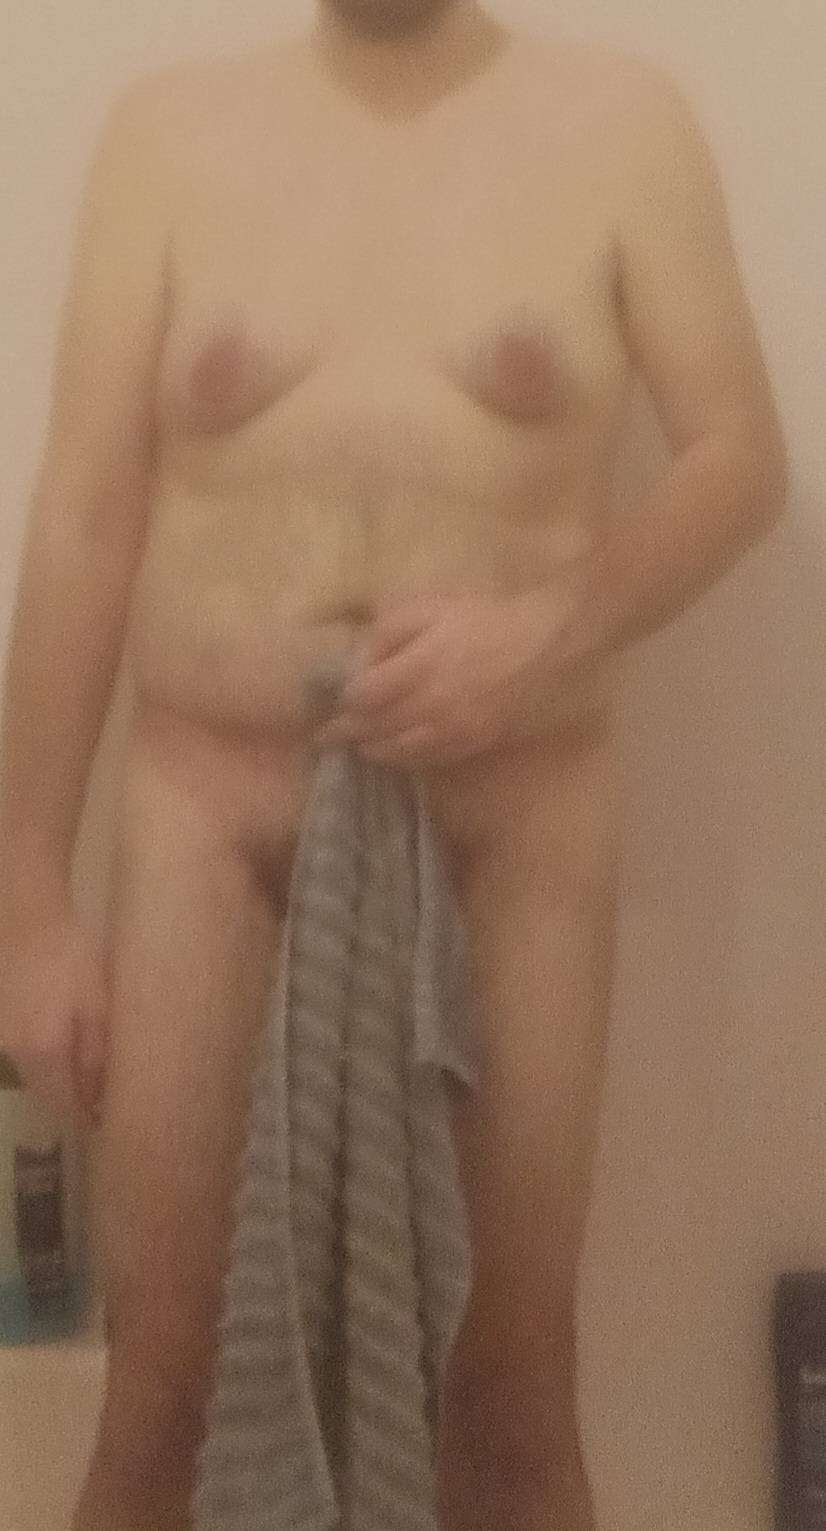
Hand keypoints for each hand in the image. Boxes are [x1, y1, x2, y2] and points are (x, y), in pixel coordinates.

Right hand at [0, 910, 109, 1134]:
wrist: (24, 913)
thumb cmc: (70, 954)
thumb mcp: (97, 1002)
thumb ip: (98, 1052)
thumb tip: (101, 1096)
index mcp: (43, 1051)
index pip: (64, 1106)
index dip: (85, 1121)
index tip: (107, 1128)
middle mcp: (14, 1052)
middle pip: (45, 1093)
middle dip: (71, 1104)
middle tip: (101, 1106)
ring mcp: (1, 1036)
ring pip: (32, 1074)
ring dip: (56, 1081)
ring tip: (86, 1079)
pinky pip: (22, 1053)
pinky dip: (42, 1059)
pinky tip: (60, 1046)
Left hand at [315, 587, 590, 768]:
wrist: (552, 643)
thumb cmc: (490, 620)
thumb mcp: (433, 608)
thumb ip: (389, 632)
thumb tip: (359, 661)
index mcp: (417, 667)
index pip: (362, 697)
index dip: (342, 702)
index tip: (330, 704)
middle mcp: (430, 705)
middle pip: (375, 727)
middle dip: (347, 733)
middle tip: (326, 738)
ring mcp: (453, 729)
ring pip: (400, 750)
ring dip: (373, 750)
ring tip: (358, 749)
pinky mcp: (475, 742)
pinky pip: (430, 759)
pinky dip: (406, 759)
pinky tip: (395, 756)